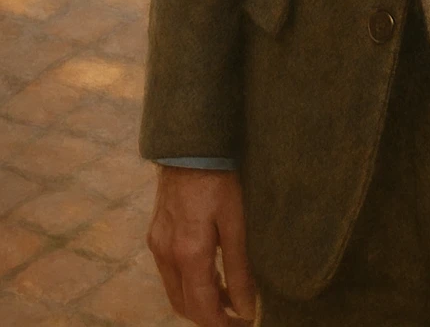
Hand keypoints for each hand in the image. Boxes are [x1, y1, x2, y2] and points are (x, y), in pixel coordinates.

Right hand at [147, 167, 256, 324]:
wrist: (189, 147)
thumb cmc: (218, 180)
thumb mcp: (236, 222)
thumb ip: (239, 268)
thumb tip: (247, 308)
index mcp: (188, 254)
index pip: (202, 309)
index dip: (222, 324)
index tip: (244, 324)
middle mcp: (166, 255)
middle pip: (184, 306)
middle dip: (210, 317)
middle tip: (239, 314)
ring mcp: (157, 245)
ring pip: (175, 291)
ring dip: (200, 301)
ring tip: (230, 295)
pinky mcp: (156, 235)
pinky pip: (170, 273)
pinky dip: (190, 282)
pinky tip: (211, 272)